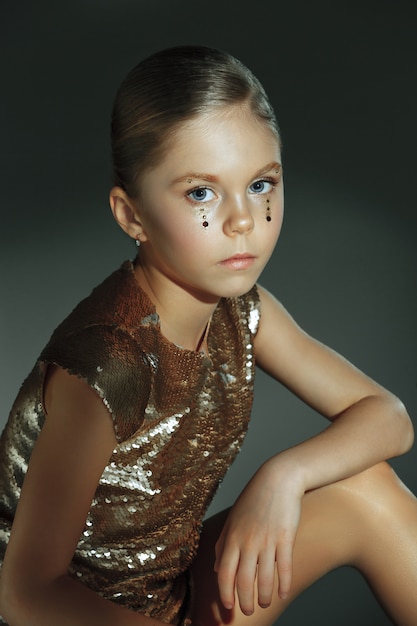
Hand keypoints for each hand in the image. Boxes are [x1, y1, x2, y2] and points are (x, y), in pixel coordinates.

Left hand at [214, 458, 304, 615]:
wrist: (277, 479)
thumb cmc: (253, 499)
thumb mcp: (233, 520)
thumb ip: (224, 545)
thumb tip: (218, 569)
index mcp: (232, 537)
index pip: (224, 574)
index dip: (226, 594)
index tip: (229, 607)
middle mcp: (247, 541)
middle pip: (244, 581)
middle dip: (246, 601)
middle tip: (249, 610)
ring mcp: (267, 540)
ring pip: (265, 579)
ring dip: (265, 596)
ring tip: (265, 602)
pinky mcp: (285, 537)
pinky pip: (285, 568)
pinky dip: (284, 584)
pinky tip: (283, 593)